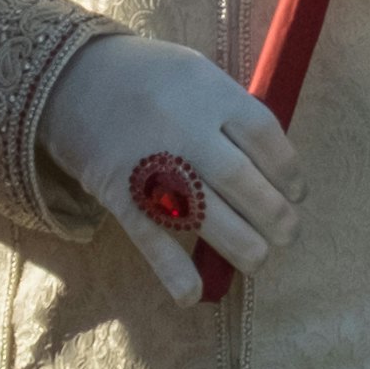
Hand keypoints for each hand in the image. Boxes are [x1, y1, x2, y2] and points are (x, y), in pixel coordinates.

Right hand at [40, 31, 298, 303]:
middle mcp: (183, 128)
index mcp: (208, 92)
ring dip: (240, 245)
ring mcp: (151, 164)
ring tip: (259, 258)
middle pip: (240, 179)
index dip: (287, 170)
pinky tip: (194, 294)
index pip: (263, 134)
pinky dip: (173, 271)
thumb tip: (277, 164)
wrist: (71, 80)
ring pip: (204, 214)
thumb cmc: (149, 78)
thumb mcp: (197, 74)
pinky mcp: (121, 195)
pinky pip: (151, 238)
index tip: (297, 193)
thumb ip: (232, 112)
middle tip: (287, 233)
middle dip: (274, 214)